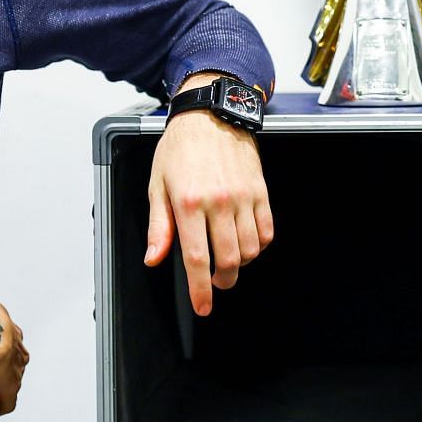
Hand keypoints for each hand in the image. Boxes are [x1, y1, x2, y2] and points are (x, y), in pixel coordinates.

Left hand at [144, 73, 273, 315]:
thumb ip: (158, 226)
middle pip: (228, 260)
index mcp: (188, 203)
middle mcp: (218, 202)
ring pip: (250, 249)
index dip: (201, 290)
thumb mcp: (158, 185)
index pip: (197, 259)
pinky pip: (267, 230)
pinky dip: (259, 245)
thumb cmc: (180, 148)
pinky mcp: (260, 191)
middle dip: (222, 281)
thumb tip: (154, 258)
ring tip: (229, 260)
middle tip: (215, 282)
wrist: (210, 114)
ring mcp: (243, 197)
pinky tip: (247, 242)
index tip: (203, 307)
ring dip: (240, 263)